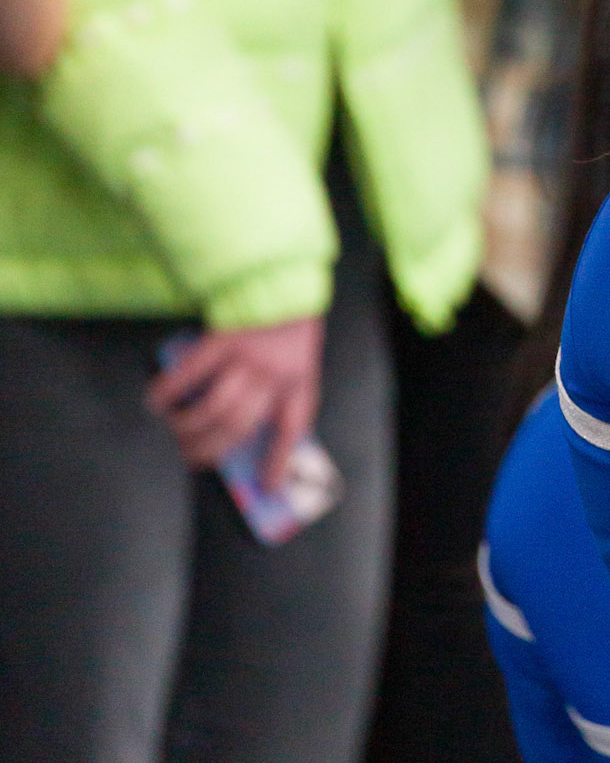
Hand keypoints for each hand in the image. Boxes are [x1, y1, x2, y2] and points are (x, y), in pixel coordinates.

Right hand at [146, 316, 323, 487]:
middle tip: (189, 460)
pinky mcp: (223, 337)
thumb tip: (238, 434)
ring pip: (215, 407)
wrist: (281, 275)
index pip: (293, 428)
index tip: (269, 487)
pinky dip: (170, 391)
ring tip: (172, 436)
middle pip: (241, 425)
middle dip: (212, 450)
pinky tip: (156, 403)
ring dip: (189, 428)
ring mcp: (249, 355)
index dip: (280, 460)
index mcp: (300, 378)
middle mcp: (276, 371)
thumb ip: (279, 389)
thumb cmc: (287, 320)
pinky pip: (191, 372)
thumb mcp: (298, 356)